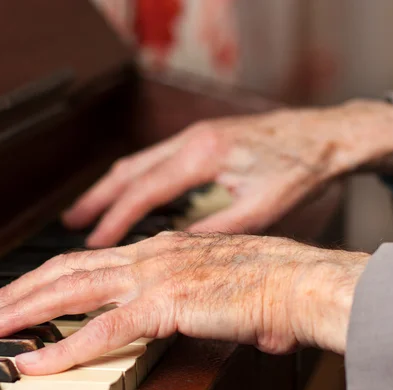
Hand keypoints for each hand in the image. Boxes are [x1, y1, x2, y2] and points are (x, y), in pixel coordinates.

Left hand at [0, 233, 368, 374]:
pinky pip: (104, 330)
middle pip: (65, 270)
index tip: (19, 295)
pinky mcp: (166, 304)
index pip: (89, 262)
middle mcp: (148, 255)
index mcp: (159, 249)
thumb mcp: (219, 285)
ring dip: (23, 310)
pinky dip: (65, 348)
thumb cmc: (270, 283)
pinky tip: (34, 362)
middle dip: (17, 291)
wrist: (302, 280)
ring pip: (71, 292)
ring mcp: (154, 277)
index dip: (47, 278)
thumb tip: (205, 317)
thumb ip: (199, 299)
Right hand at [62, 100, 392, 247]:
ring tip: (85, 214)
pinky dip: (132, 182)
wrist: (324, 134)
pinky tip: (127, 198)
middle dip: (96, 199)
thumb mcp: (263, 207)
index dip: (115, 218)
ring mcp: (193, 138)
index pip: (145, 190)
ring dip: (108, 189)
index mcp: (203, 156)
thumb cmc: (299, 168)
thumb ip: (219, 229)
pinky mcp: (199, 141)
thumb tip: (182, 252)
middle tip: (69, 224)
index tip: (95, 241)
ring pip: (137, 164)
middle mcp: (190, 142)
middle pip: (128, 172)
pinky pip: (153, 162)